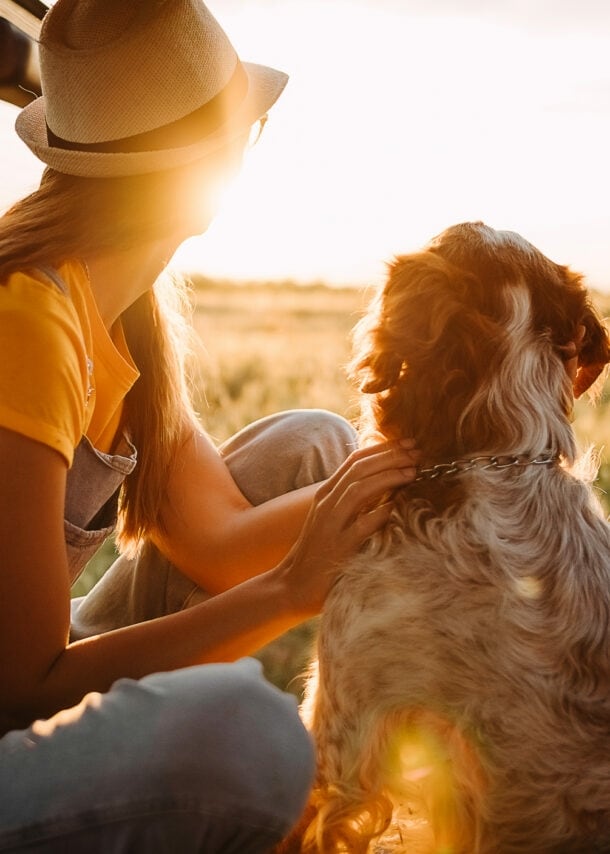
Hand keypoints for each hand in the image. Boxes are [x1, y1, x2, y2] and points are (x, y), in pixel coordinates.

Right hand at [278, 439, 418, 616]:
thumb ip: (353, 500)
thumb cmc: (318, 552)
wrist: (292, 585)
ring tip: (412, 471)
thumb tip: (387, 484)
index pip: (355, 460)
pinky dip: (381, 513)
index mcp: (326, 493)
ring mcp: (331, 524)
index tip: (408, 443)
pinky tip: (397, 507)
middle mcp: (326, 503)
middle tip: (417, 452)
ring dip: (388, 477)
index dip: (383, 448)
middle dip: (391, 456)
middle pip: (359, 468)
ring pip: (359, 489)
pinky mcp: (338, 547)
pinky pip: (362, 525)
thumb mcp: (332, 518)